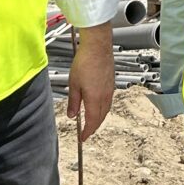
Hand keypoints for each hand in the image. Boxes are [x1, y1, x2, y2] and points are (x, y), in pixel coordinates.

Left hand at [66, 24, 114, 140]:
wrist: (98, 46)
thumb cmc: (85, 61)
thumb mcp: (73, 84)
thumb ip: (73, 102)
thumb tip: (72, 115)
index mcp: (95, 98)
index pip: (92, 121)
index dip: (87, 131)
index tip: (82, 138)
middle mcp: (105, 96)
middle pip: (101, 117)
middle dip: (93, 127)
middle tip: (86, 132)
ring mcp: (110, 89)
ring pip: (106, 109)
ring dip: (99, 118)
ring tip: (92, 121)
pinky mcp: (111, 83)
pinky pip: (108, 101)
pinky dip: (103, 108)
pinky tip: (98, 105)